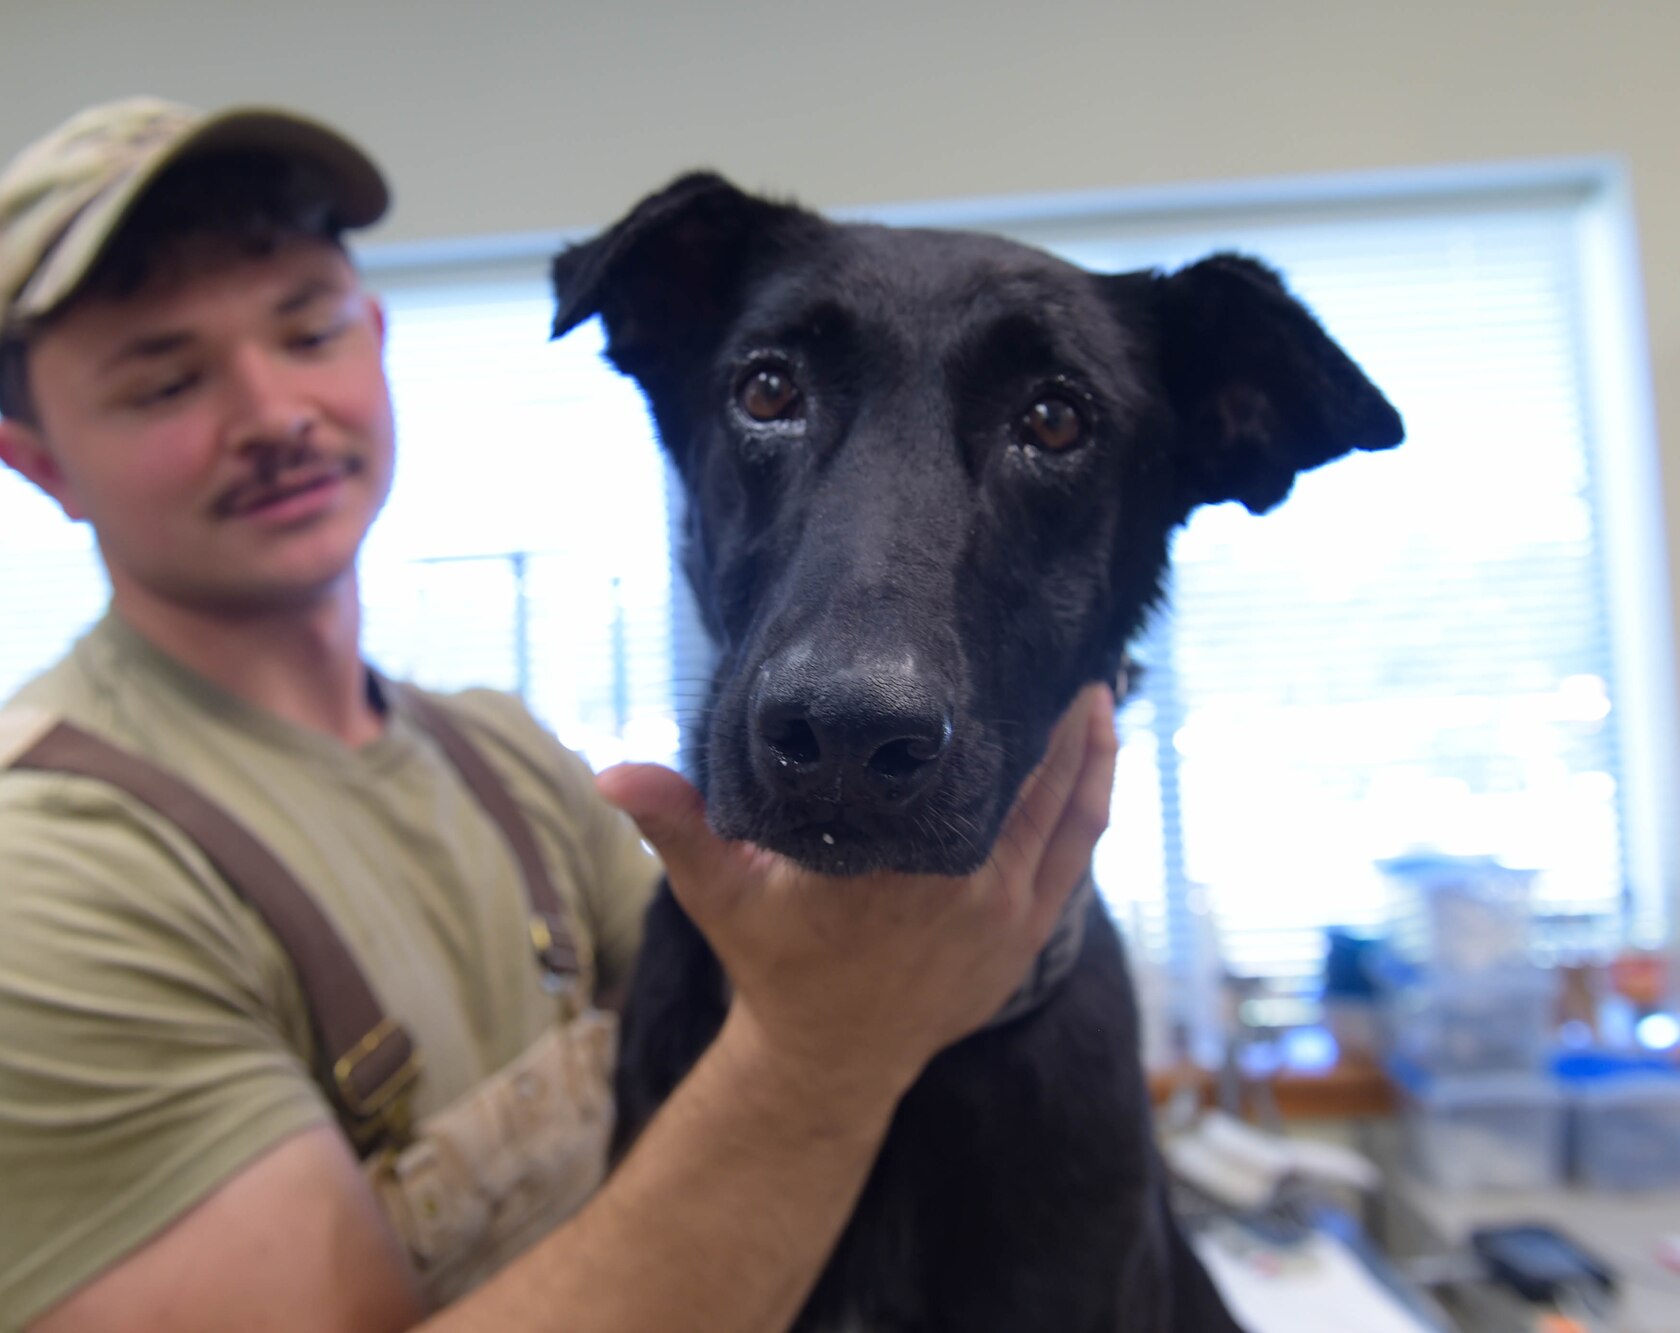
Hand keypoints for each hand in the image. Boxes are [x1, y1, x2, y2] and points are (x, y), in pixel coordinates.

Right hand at [596, 683, 1118, 1107]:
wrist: (830, 1056)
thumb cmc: (775, 961)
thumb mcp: (719, 891)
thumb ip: (676, 824)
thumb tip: (610, 772)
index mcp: (894, 866)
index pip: (960, 767)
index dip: (990, 704)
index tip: (994, 639)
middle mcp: (963, 887)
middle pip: (1031, 777)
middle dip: (1052, 705)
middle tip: (1064, 634)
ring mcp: (1007, 913)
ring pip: (1070, 811)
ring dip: (1086, 744)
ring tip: (1095, 675)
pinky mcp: (1028, 931)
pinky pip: (1078, 850)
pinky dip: (1090, 794)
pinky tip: (1096, 746)